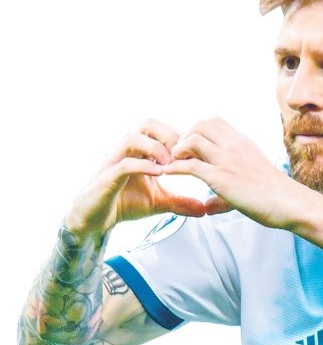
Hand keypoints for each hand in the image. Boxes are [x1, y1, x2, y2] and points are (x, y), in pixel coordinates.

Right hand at [64, 119, 206, 238]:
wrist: (96, 220)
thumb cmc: (124, 204)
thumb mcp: (159, 203)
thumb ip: (180, 203)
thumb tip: (204, 210)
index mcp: (141, 151)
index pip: (162, 130)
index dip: (180, 137)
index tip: (196, 151)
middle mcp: (128, 150)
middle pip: (148, 124)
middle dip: (169, 135)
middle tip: (185, 152)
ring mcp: (115, 160)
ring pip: (134, 138)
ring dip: (156, 147)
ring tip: (172, 163)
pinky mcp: (106, 176)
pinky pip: (124, 163)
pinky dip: (143, 165)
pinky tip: (160, 173)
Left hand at [165, 117, 304, 228]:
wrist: (289, 202)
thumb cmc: (276, 195)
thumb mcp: (253, 181)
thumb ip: (228, 189)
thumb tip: (208, 206)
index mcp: (243, 144)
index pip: (215, 122)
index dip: (197, 130)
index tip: (190, 147)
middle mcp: (234, 147)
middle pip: (200, 124)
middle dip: (184, 136)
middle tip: (179, 154)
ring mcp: (228, 161)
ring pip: (193, 139)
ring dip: (178, 149)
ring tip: (174, 162)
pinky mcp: (222, 178)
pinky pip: (191, 166)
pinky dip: (175, 168)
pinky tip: (168, 174)